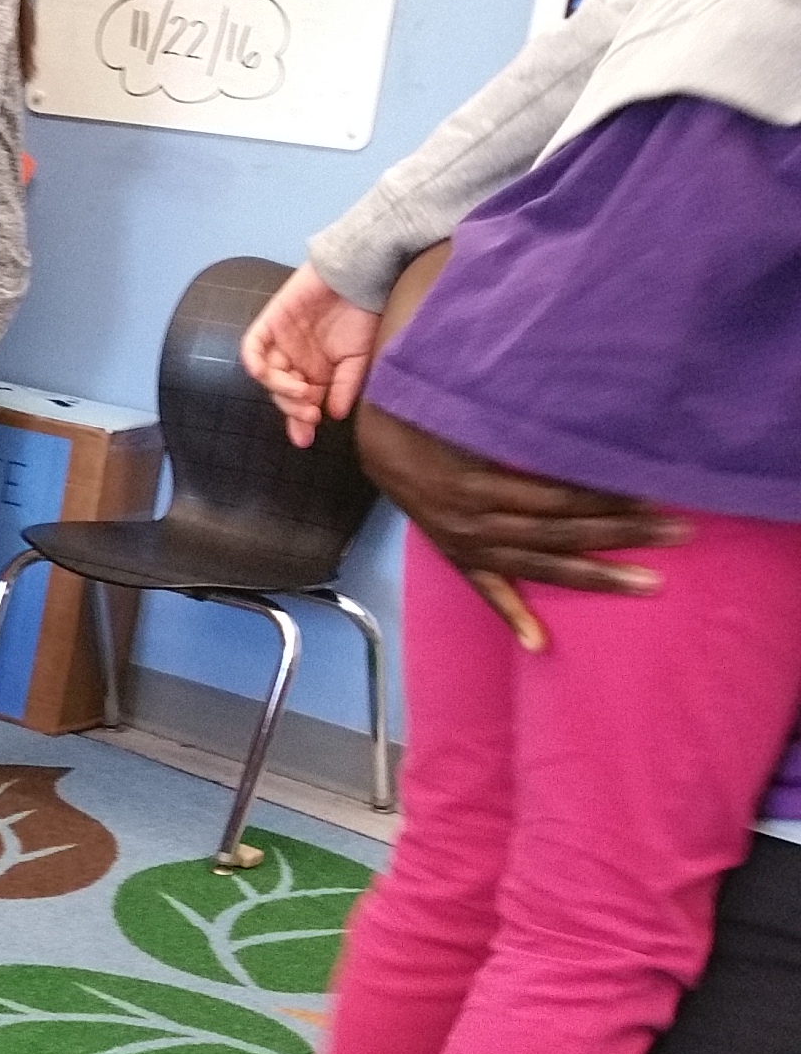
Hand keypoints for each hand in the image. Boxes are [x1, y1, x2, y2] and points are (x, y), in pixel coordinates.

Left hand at [239, 263, 380, 448]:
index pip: (300, 404)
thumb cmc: (365, 315)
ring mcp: (281, 342)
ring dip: (282, 389)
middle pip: (282, 394)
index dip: (300, 422)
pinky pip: (252, 347)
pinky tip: (266, 374)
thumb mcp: (359, 359)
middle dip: (293, 409)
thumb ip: (344, 387)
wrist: (362, 274)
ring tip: (305, 393)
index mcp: (315, 372)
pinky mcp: (271, 323)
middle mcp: (295, 360)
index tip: (305, 439)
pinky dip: (254, 362)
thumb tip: (334, 415)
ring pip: (268, 375)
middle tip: (310, 415)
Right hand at [356, 405, 686, 652]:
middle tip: (679, 534)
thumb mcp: (470, 411)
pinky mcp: (456, 555)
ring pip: (537, 566)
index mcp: (478, 483)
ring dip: (594, 577)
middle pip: (560, 533)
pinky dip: (512, 615)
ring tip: (647, 583)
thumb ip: (517, 419)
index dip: (609, 500)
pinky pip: (487, 590)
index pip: (559, 497)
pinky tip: (541, 643)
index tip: (659, 496)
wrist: (375, 438)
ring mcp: (464, 543)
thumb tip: (585, 415)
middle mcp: (473, 520)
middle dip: (622, 534)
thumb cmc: (431, 413)